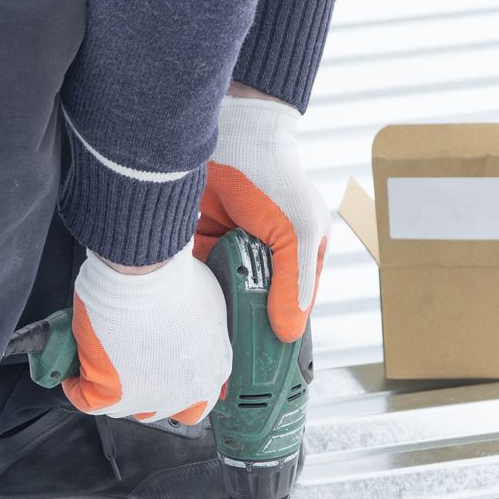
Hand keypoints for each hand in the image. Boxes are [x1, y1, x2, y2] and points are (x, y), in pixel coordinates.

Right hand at [64, 247, 229, 424]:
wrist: (143, 274)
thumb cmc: (174, 281)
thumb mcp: (207, 308)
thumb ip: (201, 332)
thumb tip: (188, 330)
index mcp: (209, 375)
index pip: (194, 403)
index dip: (174, 385)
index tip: (161, 372)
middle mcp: (181, 394)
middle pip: (158, 407)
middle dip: (143, 386)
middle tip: (128, 360)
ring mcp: (144, 398)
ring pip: (122, 406)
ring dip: (110, 386)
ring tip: (100, 359)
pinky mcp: (109, 395)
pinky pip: (85, 399)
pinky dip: (75, 385)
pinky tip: (74, 369)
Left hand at [197, 93, 329, 342]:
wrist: (229, 135)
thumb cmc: (273, 179)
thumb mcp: (295, 235)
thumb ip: (293, 285)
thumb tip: (288, 334)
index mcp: (304, 252)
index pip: (296, 303)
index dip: (283, 330)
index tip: (269, 363)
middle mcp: (272, 253)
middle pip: (261, 302)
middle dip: (250, 326)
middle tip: (236, 363)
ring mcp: (239, 247)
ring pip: (232, 292)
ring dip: (223, 311)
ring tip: (213, 347)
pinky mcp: (209, 240)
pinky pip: (206, 275)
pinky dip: (202, 290)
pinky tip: (194, 314)